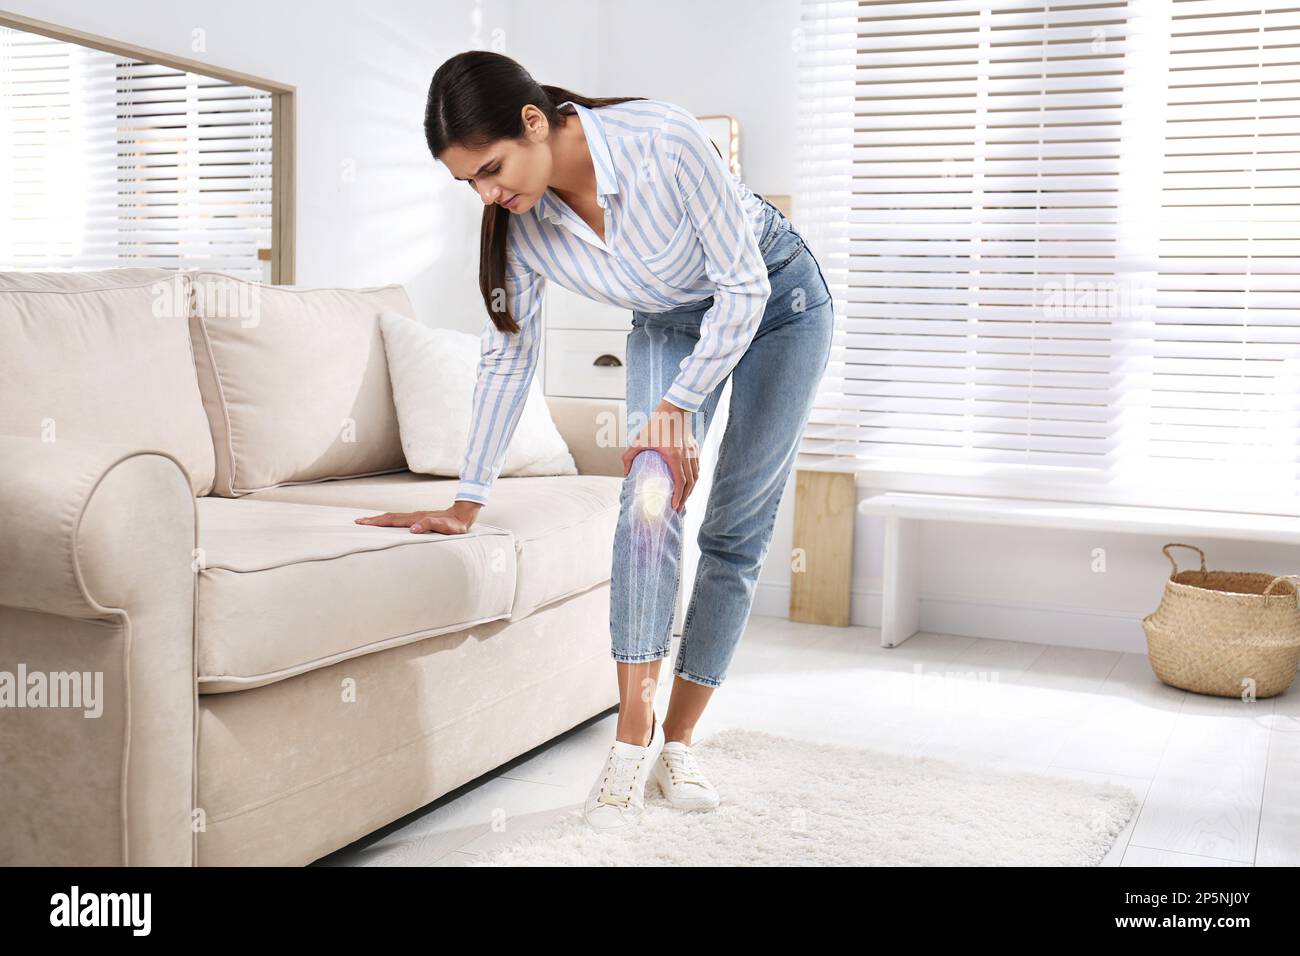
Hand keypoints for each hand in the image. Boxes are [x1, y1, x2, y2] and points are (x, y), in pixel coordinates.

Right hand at [354, 502, 480, 534]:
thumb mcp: (445, 527)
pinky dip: (389, 520)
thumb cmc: (455, 525)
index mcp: (417, 518)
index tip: (363, 522)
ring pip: (394, 517)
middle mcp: (414, 516)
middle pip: (390, 517)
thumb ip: (429, 525)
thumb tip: (412, 529)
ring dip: (380, 519)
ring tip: (367, 522)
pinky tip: (387, 523)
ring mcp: (416, 516)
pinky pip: (400, 519)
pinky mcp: (419, 518)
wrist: (463, 515)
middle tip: (358, 522)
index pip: (393, 520)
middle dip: (373, 520)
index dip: (378, 522)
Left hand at [622, 398, 699, 512]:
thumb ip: (629, 457)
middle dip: (685, 498)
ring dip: (691, 490)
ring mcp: (693, 452)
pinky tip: (690, 483)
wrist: (674, 407)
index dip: (678, 496)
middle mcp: (686, 456)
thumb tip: (624, 474)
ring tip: (685, 499)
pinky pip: (697, 467)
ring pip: (696, 476)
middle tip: (679, 509)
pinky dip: (695, 478)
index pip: (680, 482)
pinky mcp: (695, 447)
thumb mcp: (639, 440)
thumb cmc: (656, 423)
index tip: (675, 506)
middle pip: (691, 483)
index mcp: (674, 456)